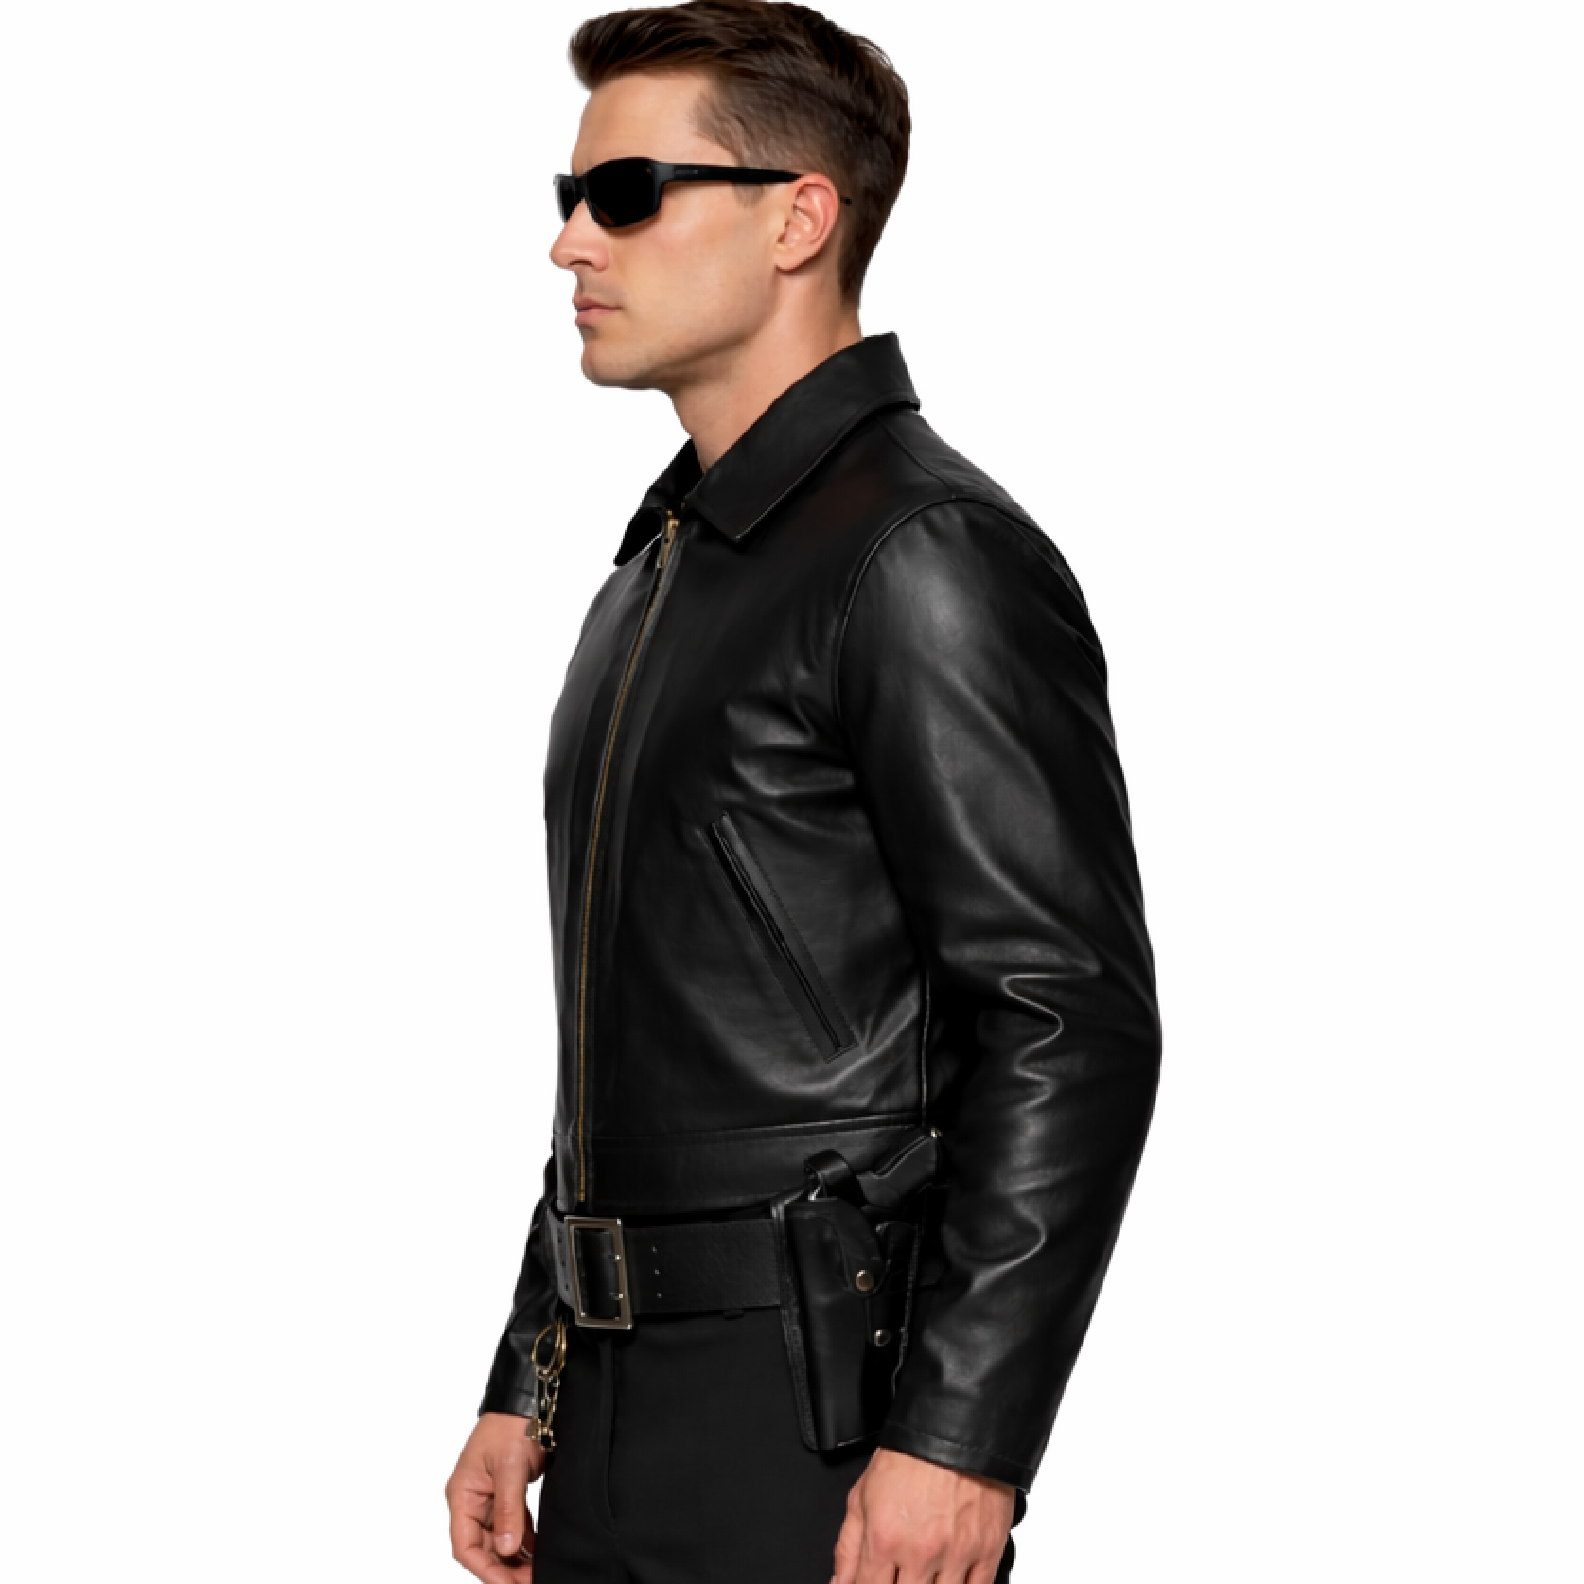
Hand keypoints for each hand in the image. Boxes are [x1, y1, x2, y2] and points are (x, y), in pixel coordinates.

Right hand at [445, 1412, 548, 1580]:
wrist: (528, 1399)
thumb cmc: (511, 1424)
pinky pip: (512, 1524)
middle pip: (483, 1547)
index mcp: (463, 1494)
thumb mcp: (510, 1468)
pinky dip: (523, 1539)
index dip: (485, 1570)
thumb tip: (507, 1549)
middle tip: (530, 1581)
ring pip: (498, 1538)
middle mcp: (472, 1499)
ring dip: (515, 1557)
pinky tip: (538, 1551)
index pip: (466, 1546)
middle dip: (504, 1568)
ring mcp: (489, 1496)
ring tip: (536, 1573)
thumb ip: (508, 1509)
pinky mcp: (506, 1492)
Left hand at [831, 1445, 1015, 1583]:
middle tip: (901, 1575)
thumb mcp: (861, 1495)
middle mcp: (920, 1553)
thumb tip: (838, 1583)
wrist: (955, 1429)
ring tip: (925, 1576)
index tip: (874, 1582)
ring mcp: (956, 1555)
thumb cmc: (909, 1457)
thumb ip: (847, 1547)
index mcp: (885, 1540)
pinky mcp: (988, 1551)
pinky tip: (952, 1580)